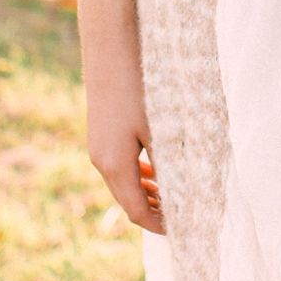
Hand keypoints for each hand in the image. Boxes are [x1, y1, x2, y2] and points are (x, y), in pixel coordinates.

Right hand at [86, 52, 165, 233]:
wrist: (109, 52)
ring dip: (147, 193)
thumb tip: (180, 193)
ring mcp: (98, 149)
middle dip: (154, 212)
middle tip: (182, 216)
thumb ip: (167, 162)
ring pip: (124, 184)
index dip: (158, 225)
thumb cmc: (137, 88)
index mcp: (115, 166)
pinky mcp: (101, 135)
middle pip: (128, 201)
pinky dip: (138, 175)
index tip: (181, 228)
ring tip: (173, 197)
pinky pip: (120, 166)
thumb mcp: (157, 128)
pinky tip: (157, 169)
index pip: (136, 211)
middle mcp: (101, 162)